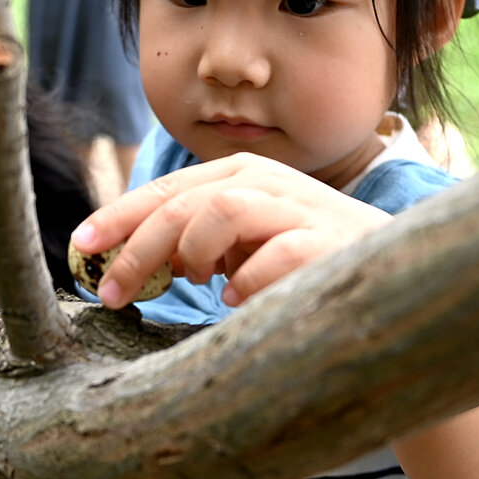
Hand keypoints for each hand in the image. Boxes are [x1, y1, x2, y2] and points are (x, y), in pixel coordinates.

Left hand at [72, 153, 387, 308]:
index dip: (120, 216)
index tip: (81, 247)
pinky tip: (238, 301)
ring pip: (223, 207)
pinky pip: (275, 254)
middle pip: (185, 201)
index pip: (169, 189)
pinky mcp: (331, 244)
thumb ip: (199, 244)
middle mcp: (272, 183)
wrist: (397, 286)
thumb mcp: (246, 248)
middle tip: (111, 292)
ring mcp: (304, 209)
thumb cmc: (309, 268)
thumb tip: (130, 266)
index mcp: (245, 177)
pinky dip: (247, 280)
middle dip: (138, 246)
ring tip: (196, 283)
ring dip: (193, 250)